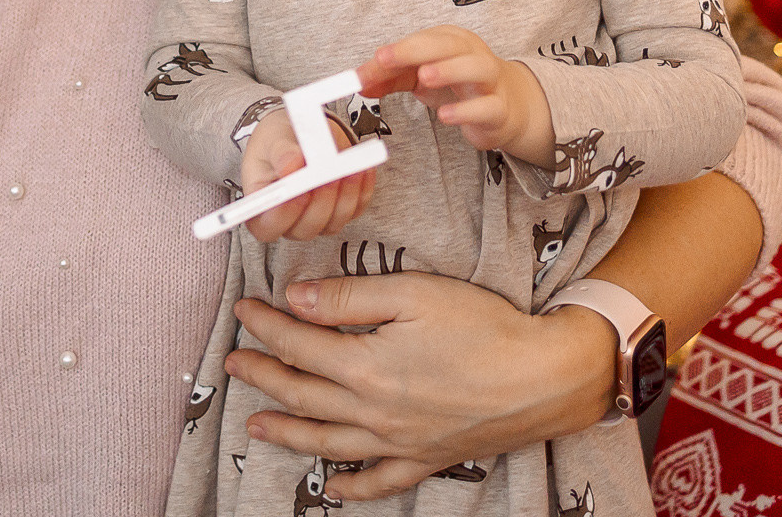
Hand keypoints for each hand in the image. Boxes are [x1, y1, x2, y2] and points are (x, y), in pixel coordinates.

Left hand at [224, 275, 613, 501]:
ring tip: (254, 424)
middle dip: (261, 375)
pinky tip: (331, 487)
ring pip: (326, 442)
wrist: (547, 376)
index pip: (297, 344)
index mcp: (366, 367)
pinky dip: (351, 488)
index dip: (264, 326)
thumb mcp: (413, 292)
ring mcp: (399, 443)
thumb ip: (349, 297)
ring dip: (284, 433)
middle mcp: (374, 412)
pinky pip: (379, 482)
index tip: (244, 310)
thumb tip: (296, 299)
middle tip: (234, 361)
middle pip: (300, 395)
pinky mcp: (426, 460)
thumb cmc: (484, 327)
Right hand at [239, 108, 373, 242]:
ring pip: (334, 221)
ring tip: (351, 167)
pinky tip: (364, 169)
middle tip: (330, 174)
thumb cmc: (277, 140)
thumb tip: (291, 167)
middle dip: (321, 202)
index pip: (266, 227)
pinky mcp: (341, 213)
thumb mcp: (272, 139)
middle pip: (305, 227)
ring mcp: (317, 220)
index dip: (282, 216)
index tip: (298, 192)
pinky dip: (361, 190)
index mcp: (262, 208)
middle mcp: (289, 221)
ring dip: (345, 195)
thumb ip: (280, 153)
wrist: (301, 134)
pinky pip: (355, 209)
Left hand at [363, 27, 552, 164]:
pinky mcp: (499, 109)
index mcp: (451, 41)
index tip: (377, 58)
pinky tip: (445, 115)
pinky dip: (467, 110)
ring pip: (477, 68)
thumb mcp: (418, 77)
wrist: (506, 108)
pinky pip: (487, 107)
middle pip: (449, 45)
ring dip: (450, 70)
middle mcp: (473, 55)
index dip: (400, 48)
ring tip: (424, 78)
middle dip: (418, 50)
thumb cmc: (457, 84)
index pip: (424, 40)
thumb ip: (388, 78)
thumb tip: (358, 81)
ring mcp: (490, 82)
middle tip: (389, 59)